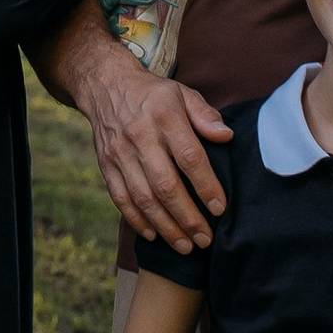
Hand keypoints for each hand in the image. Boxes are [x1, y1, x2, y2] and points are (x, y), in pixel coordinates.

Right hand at [68, 27, 231, 246]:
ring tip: (185, 246)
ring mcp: (120, 153)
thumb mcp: (183, 93)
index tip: (219, 208)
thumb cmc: (154, 95)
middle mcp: (140, 137)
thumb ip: (205, 115)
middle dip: (187, 217)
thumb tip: (226, 136)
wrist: (106, 86)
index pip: (189, 157)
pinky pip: (120, 199)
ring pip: (143, 198)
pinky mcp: (106, 166)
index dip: (205, 185)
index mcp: (164, 116)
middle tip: (205, 239)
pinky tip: (154, 235)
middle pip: (165, 185)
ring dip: (166, 226)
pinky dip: (137, 220)